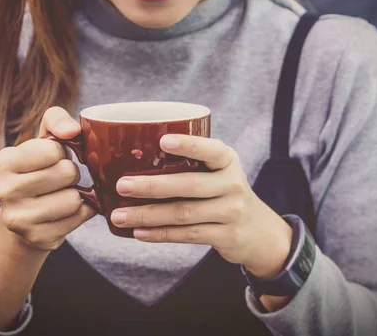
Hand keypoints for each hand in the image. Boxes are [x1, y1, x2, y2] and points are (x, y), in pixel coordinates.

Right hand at [0, 107, 96, 251]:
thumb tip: (72, 130)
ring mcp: (18, 218)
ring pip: (74, 198)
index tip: (51, 160)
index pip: (53, 150)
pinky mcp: (37, 238)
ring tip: (62, 195)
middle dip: (70, 174)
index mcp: (4, 162)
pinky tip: (66, 212)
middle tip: (58, 180)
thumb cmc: (40, 170)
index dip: (61, 153)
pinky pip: (79, 218)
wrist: (26, 218)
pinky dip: (81, 213)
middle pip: (66, 173)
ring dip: (77, 195)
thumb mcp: (42, 140)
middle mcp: (4, 191)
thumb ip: (56, 120)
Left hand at [110, 135, 292, 278]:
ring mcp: (231, 212)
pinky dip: (160, 234)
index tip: (161, 141)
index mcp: (227, 160)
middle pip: (189, 185)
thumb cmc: (222, 191)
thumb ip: (190, 162)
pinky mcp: (226, 236)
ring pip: (183, 214)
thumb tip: (131, 157)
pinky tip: (139, 233)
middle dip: (152, 186)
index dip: (187, 145)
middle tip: (122, 186)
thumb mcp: (218, 170)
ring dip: (148, 216)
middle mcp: (232, 184)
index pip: (209, 150)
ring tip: (119, 216)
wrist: (258, 230)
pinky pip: (187, 235)